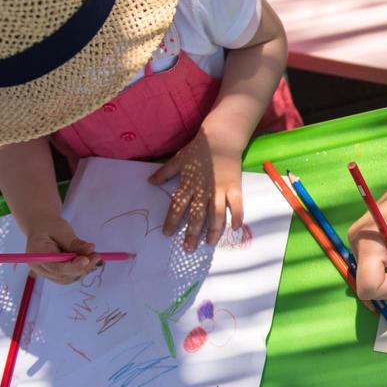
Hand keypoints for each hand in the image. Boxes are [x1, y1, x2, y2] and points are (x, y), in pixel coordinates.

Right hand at [23, 218, 99, 284]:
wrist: (41, 227)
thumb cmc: (49, 226)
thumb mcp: (61, 230)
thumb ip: (74, 242)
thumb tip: (90, 249)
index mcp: (36, 254)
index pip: (56, 267)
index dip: (73, 266)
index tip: (87, 259)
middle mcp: (39, 268)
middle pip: (63, 276)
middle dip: (82, 268)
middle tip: (97, 256)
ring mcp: (46, 273)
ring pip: (68, 278)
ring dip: (83, 270)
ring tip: (94, 256)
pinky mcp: (54, 274)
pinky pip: (68, 276)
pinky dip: (80, 270)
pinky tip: (88, 260)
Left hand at [150, 128, 243, 250]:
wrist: (222, 138)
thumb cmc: (199, 149)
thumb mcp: (178, 159)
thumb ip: (164, 172)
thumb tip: (149, 181)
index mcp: (188, 184)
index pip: (178, 206)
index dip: (172, 220)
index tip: (167, 233)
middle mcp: (203, 190)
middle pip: (197, 215)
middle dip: (192, 233)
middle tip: (188, 248)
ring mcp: (220, 189)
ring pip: (216, 214)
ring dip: (213, 229)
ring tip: (209, 243)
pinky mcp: (234, 187)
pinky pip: (236, 204)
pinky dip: (237, 216)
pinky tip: (235, 228)